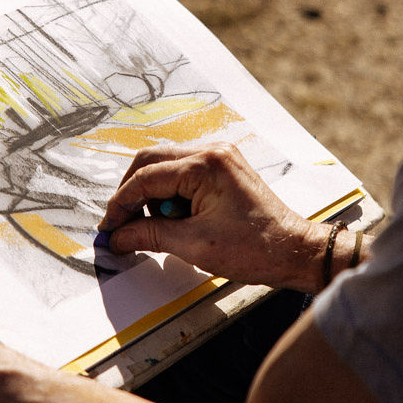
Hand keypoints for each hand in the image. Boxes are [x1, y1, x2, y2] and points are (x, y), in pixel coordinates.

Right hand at [98, 143, 326, 290]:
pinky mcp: (223, 169)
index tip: (108, 228)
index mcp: (206, 165)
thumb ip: (149, 235)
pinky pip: (183, 174)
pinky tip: (172, 220)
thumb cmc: (255, 248)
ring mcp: (219, 158)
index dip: (121, 204)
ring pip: (165, 166)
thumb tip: (117, 238)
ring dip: (151, 195)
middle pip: (151, 161)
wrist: (294, 250)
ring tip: (153, 227)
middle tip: (120, 225)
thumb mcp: (194, 245)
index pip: (147, 178)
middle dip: (131, 194)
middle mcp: (212, 152)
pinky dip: (169, 195)